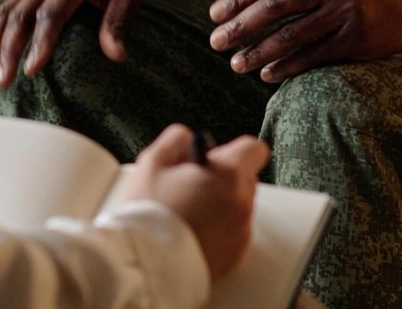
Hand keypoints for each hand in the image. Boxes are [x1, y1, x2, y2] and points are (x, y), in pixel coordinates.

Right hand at [118, 124, 269, 278]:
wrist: (147, 263)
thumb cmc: (150, 214)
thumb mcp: (153, 161)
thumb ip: (176, 139)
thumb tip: (187, 138)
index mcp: (228, 175)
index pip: (254, 149)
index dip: (234, 150)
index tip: (218, 156)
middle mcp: (241, 203)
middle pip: (245, 179)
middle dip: (223, 179)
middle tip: (194, 185)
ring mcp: (240, 232)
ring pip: (239, 207)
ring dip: (221, 205)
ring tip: (189, 212)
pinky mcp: (234, 256)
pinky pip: (233, 234)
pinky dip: (219, 231)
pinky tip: (193, 232)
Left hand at [207, 0, 401, 82]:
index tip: (215, 13)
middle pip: (272, 6)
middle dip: (239, 25)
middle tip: (216, 41)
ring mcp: (345, 10)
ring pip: (290, 33)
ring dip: (258, 51)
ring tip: (236, 64)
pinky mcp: (359, 37)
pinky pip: (315, 54)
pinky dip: (288, 66)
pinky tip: (269, 75)